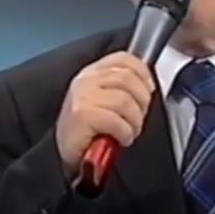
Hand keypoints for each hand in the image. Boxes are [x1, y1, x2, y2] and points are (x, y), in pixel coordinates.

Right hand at [55, 51, 155, 179]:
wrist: (66, 154)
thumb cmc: (87, 130)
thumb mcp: (104, 100)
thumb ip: (121, 87)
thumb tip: (147, 85)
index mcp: (93, 72)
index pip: (123, 59)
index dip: (142, 73)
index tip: (148, 89)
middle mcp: (86, 80)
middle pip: (128, 79)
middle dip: (142, 102)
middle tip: (138, 118)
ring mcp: (83, 96)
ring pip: (125, 100)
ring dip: (134, 121)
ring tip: (129, 131)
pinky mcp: (82, 115)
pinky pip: (117, 121)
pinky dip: (125, 132)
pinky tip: (121, 138)